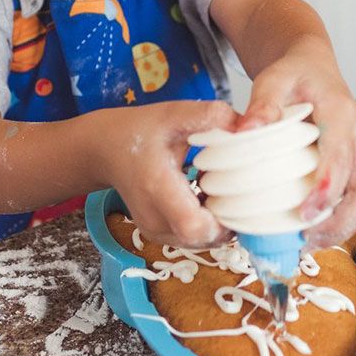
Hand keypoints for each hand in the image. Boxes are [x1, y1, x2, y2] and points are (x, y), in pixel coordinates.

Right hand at [99, 100, 238, 247]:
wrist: (106, 149)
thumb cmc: (141, 130)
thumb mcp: (176, 114)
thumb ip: (212, 117)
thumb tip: (249, 128)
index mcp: (156, 186)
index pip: (194, 226)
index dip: (224, 218)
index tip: (238, 193)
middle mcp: (153, 217)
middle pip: (203, 239)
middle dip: (229, 219)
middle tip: (237, 190)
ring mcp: (154, 231)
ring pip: (201, 242)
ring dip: (220, 222)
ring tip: (221, 191)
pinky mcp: (159, 236)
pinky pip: (193, 239)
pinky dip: (208, 224)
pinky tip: (209, 198)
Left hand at [237, 41, 355, 246]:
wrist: (313, 66)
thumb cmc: (294, 73)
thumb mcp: (273, 79)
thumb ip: (262, 103)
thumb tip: (244, 131)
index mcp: (342, 114)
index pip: (340, 157)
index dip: (326, 189)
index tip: (305, 215)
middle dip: (340, 221)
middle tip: (305, 240)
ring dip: (341, 226)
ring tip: (306, 243)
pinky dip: (338, 219)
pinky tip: (310, 231)